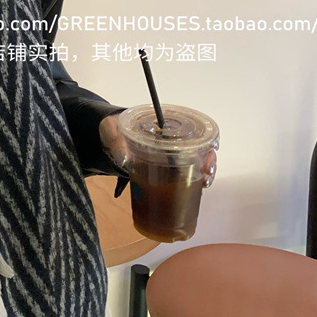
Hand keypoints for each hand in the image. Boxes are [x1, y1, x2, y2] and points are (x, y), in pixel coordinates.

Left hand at [99, 113, 217, 187]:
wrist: (105, 138)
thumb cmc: (112, 128)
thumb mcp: (111, 130)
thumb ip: (116, 142)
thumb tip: (124, 159)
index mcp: (161, 124)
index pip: (190, 127)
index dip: (205, 138)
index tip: (211, 148)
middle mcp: (169, 139)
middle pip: (197, 147)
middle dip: (207, 159)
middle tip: (207, 172)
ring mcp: (167, 154)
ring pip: (192, 162)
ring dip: (202, 173)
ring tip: (204, 184)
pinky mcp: (162, 169)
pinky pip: (179, 175)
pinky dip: (189, 183)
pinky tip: (194, 192)